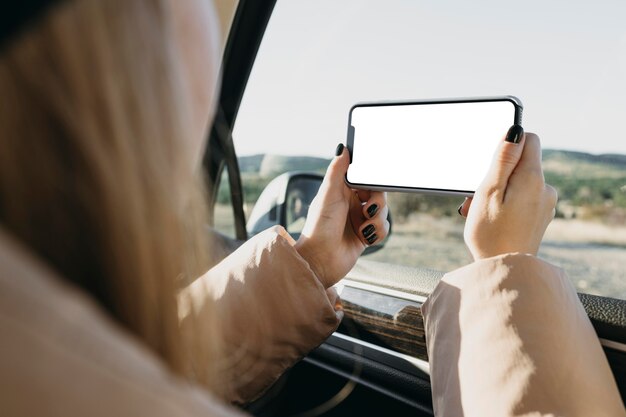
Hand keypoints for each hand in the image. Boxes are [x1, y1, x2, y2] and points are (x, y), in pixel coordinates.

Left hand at [295, 144, 389, 287]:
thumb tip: (343, 147)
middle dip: (377, 203)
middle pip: (378, 195)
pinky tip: (366, 238)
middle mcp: (350, 204)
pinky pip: (383, 229)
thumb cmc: (319, 227)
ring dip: (377, 220)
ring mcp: (358, 220)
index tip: (375, 184)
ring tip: (364, 228)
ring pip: (383, 212)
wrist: (320, 261)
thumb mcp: (328, 195)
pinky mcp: (365, 236)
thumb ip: (337, 171)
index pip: (364, 178)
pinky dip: (378, 233)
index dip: (372, 181)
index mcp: (341, 191)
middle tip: (368, 210)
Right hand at [458, 129, 556, 259]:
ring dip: (498, 191)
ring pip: (520, 182)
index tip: (491, 165)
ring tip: (480, 211)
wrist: (505, 271)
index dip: (507, 146)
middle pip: (522, 163)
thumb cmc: (491, 234)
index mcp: (533, 178)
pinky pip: (522, 198)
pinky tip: (492, 219)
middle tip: (478, 196)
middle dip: (497, 173)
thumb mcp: (489, 191)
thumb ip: (503, 159)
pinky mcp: (540, 217)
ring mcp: (545, 204)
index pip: (528, 139)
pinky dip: (505, 204)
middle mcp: (545, 188)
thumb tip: (515, 132)